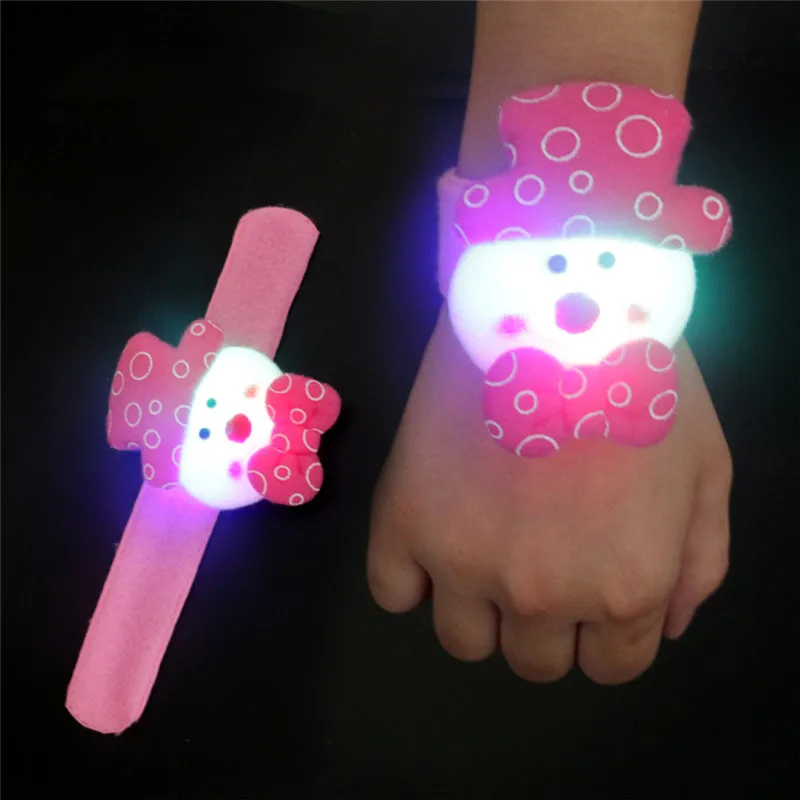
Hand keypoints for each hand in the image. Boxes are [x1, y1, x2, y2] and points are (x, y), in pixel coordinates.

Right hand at [368, 310, 730, 683]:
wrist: (556, 304)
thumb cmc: (642, 377)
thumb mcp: (708, 468)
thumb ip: (698, 563)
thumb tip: (661, 626)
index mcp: (624, 588)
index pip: (610, 666)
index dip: (604, 630)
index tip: (590, 584)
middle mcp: (542, 595)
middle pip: (534, 661)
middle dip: (546, 621)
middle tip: (540, 552)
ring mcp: (464, 562)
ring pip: (464, 641)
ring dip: (478, 606)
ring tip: (485, 538)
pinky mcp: (404, 521)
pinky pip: (392, 591)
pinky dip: (410, 576)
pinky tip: (432, 534)